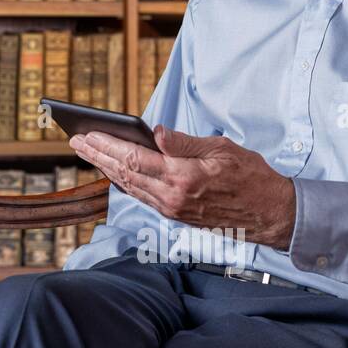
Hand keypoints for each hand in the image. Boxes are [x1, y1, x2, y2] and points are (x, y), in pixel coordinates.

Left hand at [69, 126, 296, 249]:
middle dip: (97, 156)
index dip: (107, 146)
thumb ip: (185, 142)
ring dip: (106, 169)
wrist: (271, 215)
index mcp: (183, 178)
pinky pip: (142, 196)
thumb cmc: (251, 177)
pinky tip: (114, 172)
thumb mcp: (221, 150)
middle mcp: (172, 197)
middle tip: (76, 141)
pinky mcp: (176, 215)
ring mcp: (172, 209)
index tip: (87, 134)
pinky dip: (124, 182)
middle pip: (124, 175)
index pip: (134, 159)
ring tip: (88, 152)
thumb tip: (155, 132)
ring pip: (130, 187)